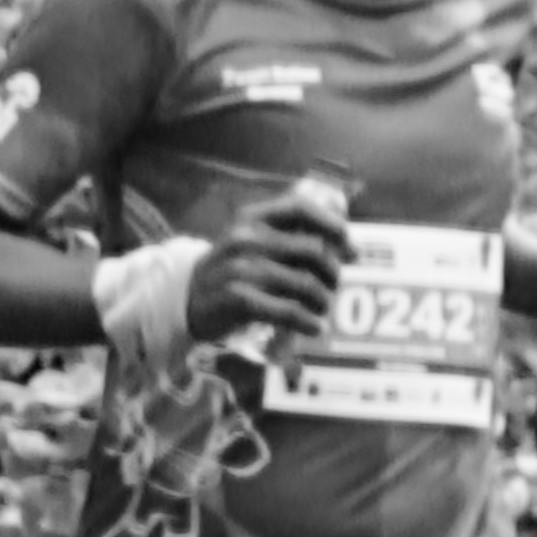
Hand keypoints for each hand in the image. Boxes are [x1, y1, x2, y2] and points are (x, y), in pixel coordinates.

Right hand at [187, 189, 355, 347]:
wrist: (186, 299)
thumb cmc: (234, 271)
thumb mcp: (254, 242)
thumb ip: (292, 234)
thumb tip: (346, 234)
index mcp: (253, 218)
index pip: (302, 208)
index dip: (333, 226)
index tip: (351, 248)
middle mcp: (246, 238)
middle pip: (313, 251)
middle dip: (332, 273)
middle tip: (332, 286)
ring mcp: (240, 268)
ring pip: (305, 284)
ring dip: (322, 301)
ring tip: (321, 309)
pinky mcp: (238, 298)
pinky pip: (288, 311)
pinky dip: (308, 322)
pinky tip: (315, 327)